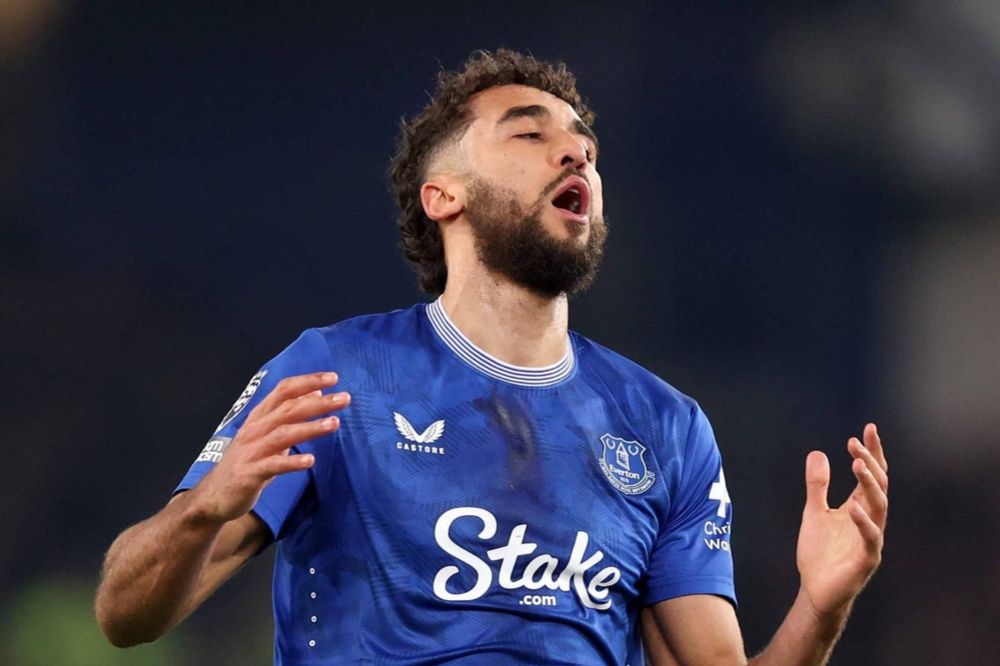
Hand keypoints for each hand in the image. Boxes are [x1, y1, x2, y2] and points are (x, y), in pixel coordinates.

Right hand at [190, 372, 349, 523]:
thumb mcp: (268, 434)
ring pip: (283, 434)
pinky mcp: (250, 473)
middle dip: (318, 402)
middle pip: (288, 409)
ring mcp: (251, 451)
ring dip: (310, 427)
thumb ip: (290, 415)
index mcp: (259, 416)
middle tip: (345, 398)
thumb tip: (316, 392)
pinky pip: (273, 465)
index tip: (333, 378)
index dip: (308, 381)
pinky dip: (292, 462)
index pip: (284, 390)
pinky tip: (311, 460)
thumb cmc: (247, 461)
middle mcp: (255, 429)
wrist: (215, 495)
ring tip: (334, 423)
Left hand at [796, 423, 887, 616]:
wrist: (816, 590)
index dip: (873, 452)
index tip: (868, 428)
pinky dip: (863, 522)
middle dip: (870, 462)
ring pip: (880, 507)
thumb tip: (818, 453)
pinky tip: (852, 507)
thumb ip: (817, 485)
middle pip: (879, 485)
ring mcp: (871, 539)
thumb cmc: (819, 552)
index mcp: (859, 507)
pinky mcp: (866, 559)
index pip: (872, 474)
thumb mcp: (814, 512)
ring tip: (857, 463)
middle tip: (856, 443)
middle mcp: (870, 519)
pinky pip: (871, 538)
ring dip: (869, 484)